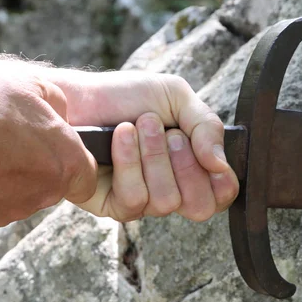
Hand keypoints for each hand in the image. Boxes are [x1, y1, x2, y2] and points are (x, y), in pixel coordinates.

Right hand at [0, 67, 96, 228]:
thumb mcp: (26, 84)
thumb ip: (55, 101)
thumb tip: (61, 115)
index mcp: (67, 163)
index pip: (87, 176)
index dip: (75, 161)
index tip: (56, 147)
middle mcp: (48, 193)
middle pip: (54, 181)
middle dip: (40, 163)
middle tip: (13, 138)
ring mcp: (16, 209)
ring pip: (25, 192)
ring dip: (12, 173)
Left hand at [53, 70, 238, 221]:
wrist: (80, 95)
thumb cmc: (127, 97)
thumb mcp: (177, 98)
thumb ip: (207, 126)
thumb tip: (219, 164)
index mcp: (191, 169)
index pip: (220, 197)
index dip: (221, 181)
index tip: (206, 154)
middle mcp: (170, 190)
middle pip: (200, 207)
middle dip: (186, 164)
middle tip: (169, 134)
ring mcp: (142, 201)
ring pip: (166, 201)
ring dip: (154, 156)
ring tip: (139, 126)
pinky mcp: (111, 206)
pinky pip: (134, 199)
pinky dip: (129, 161)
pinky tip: (120, 137)